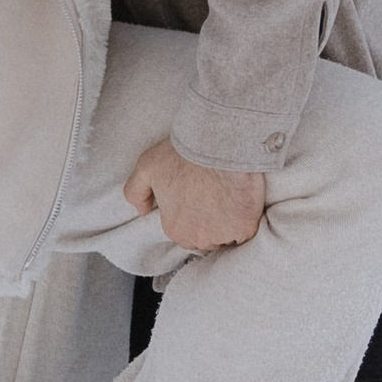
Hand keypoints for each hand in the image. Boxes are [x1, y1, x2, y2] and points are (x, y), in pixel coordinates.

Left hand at [125, 139, 266, 250]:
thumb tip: (143, 210)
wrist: (215, 142)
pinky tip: (240, 201)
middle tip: (212, 194)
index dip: (191, 213)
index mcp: (174, 228)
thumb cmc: (181, 153)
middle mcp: (198, 238)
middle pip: (205, 238)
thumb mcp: (146, 167)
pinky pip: (246, 233)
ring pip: (226, 236)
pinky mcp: (245, 228)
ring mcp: (223, 235)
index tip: (197, 196)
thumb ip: (136, 192)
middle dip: (208, 221)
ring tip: (227, 196)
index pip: (183, 231)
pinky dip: (245, 219)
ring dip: (227, 223)